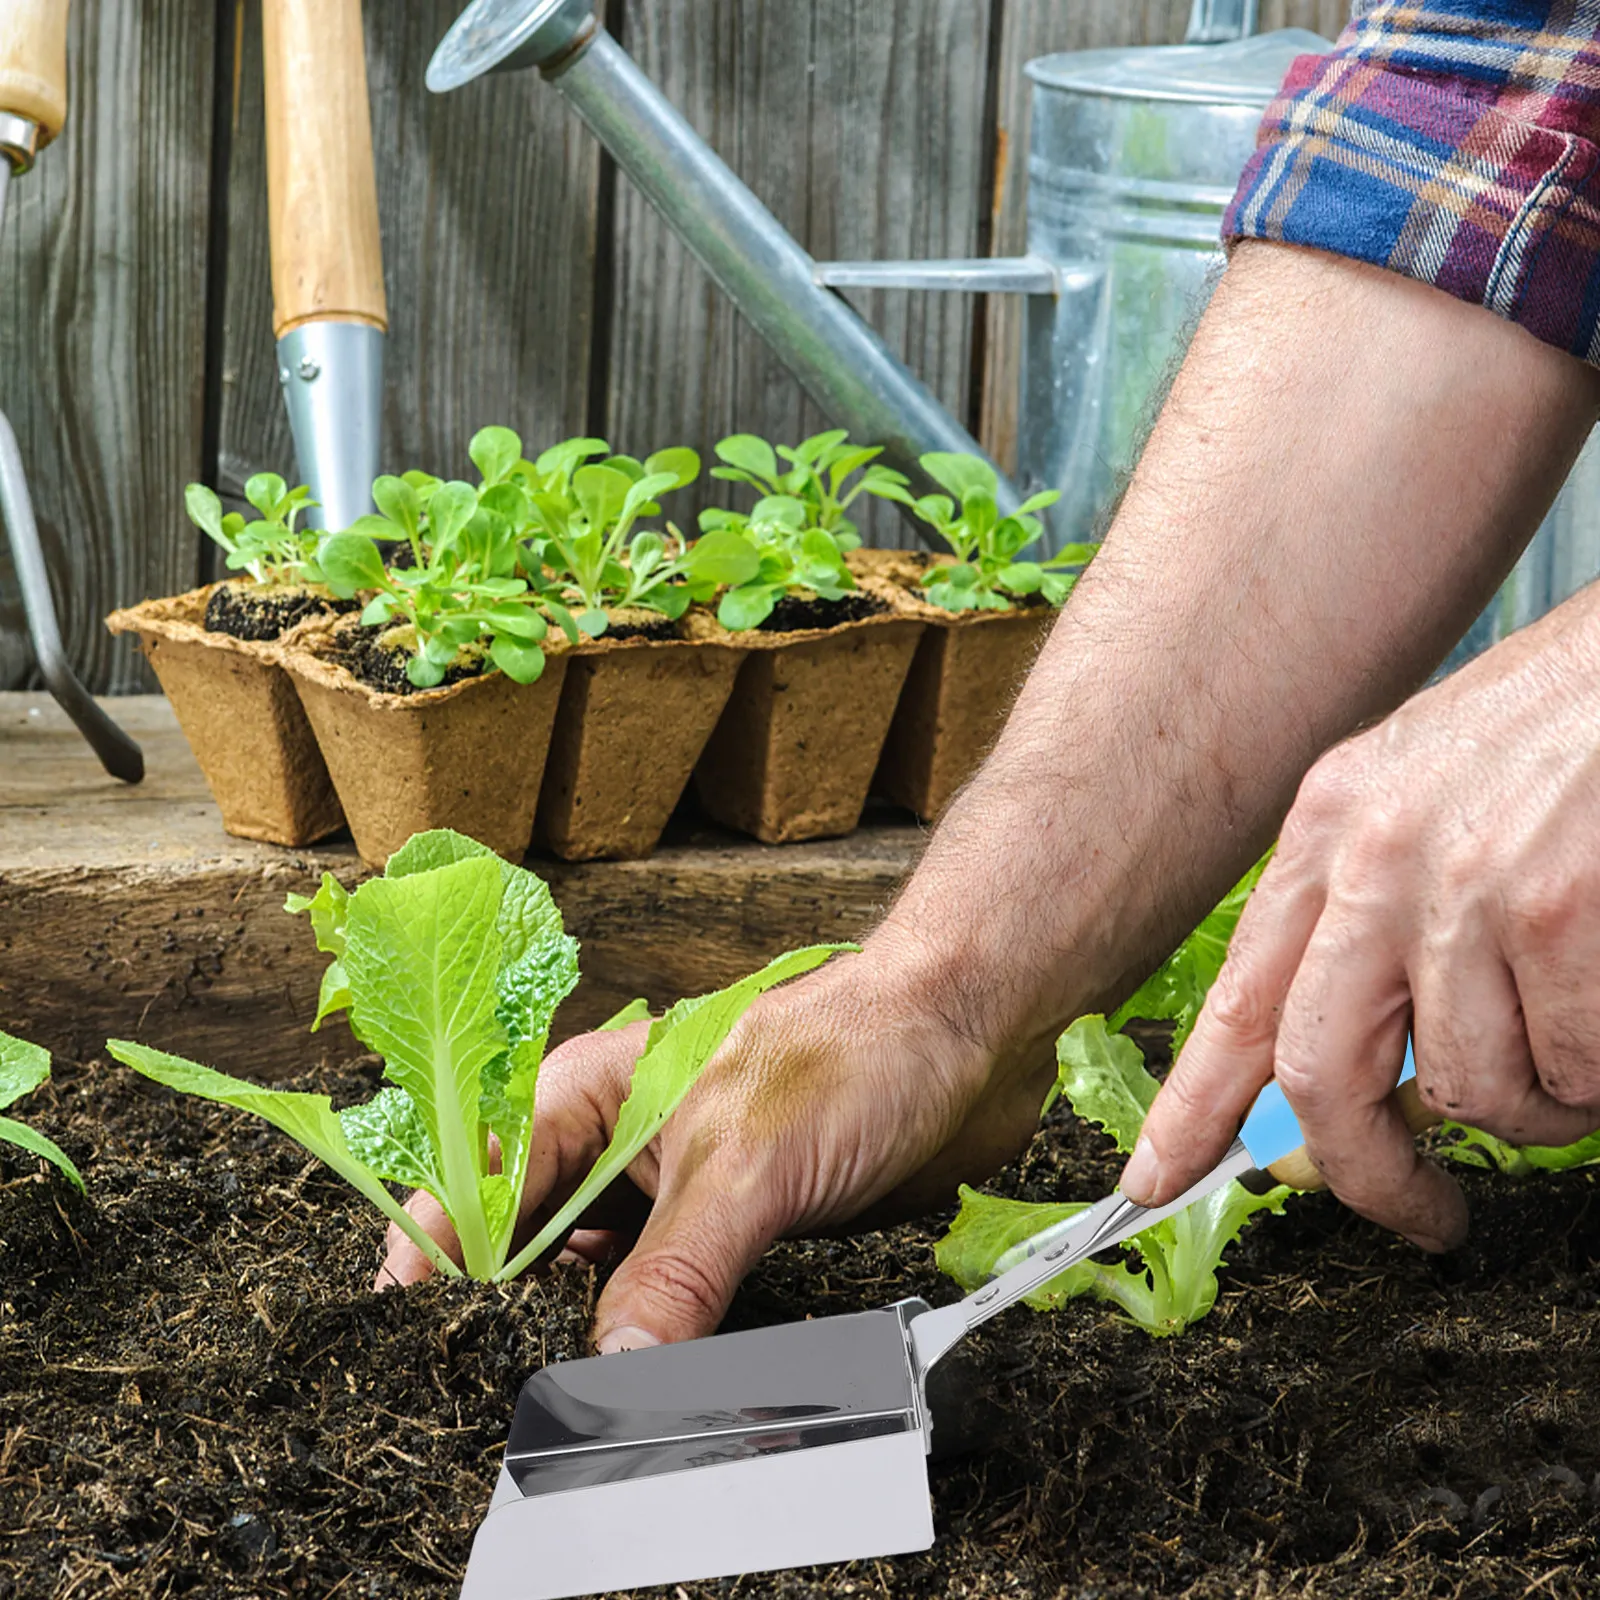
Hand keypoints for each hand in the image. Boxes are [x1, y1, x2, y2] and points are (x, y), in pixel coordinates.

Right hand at [377, 938, 1056, 1348]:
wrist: (966, 1039)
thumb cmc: (853, 1050)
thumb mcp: (747, 1164)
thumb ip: (674, 1270)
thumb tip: (609, 1370)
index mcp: (593, 1093)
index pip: (480, 1179)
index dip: (435, 1251)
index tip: (411, 1330)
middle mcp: (622, 1145)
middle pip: (532, 1242)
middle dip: (511, 1314)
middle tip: (496, 1390)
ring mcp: (678, 1192)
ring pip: (603, 1282)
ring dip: (593, 1341)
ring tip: (574, 1407)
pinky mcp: (735, 1232)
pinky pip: (678, 1305)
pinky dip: (665, 1350)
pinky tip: (665, 1395)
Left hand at [1121, 588, 1599, 1249]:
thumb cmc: (1562, 731)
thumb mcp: (1425, 795)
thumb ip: (1371, 916)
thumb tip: (1358, 1067)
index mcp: (1328, 825)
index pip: (1239, 997)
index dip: (1195, 1105)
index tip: (1160, 1179)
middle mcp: (1375, 858)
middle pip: (1321, 1073)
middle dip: (1368, 1173)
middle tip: (1422, 1214)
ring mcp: (1466, 887)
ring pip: (1472, 1090)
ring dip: (1532, 1109)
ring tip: (1570, 1058)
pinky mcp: (1556, 916)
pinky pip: (1571, 1068)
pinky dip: (1595, 1076)